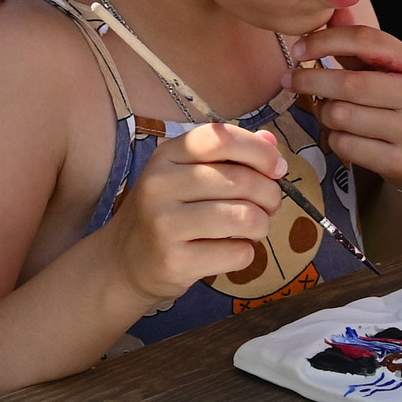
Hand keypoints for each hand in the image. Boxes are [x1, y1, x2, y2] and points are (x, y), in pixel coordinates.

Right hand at [97, 123, 286, 307]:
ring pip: (244, 217)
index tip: (278, 169)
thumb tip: (270, 141)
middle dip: (270, 194)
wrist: (124, 262)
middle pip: (240, 180)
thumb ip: (230, 156)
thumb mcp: (188, 175)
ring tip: (254, 229)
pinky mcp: (175, 261)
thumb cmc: (167, 213)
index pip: (221, 138)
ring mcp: (164, 224)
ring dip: (261, 225)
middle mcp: (161, 185)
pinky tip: (231, 251)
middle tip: (271, 206)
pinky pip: (236, 253)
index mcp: (167, 155)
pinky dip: (246, 253)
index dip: (260, 151)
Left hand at [288, 10, 401, 194]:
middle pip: (349, 83)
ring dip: (324, 113)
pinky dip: (334, 139)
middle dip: (310, 80)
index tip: (299, 48)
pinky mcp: (399, 161)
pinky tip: (343, 135)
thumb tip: (335, 9)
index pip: (366, 40)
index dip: (326, 41)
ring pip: (342, 116)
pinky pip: (345, 145)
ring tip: (327, 111)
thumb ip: (361, 45)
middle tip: (289, 80)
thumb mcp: (391, 71)